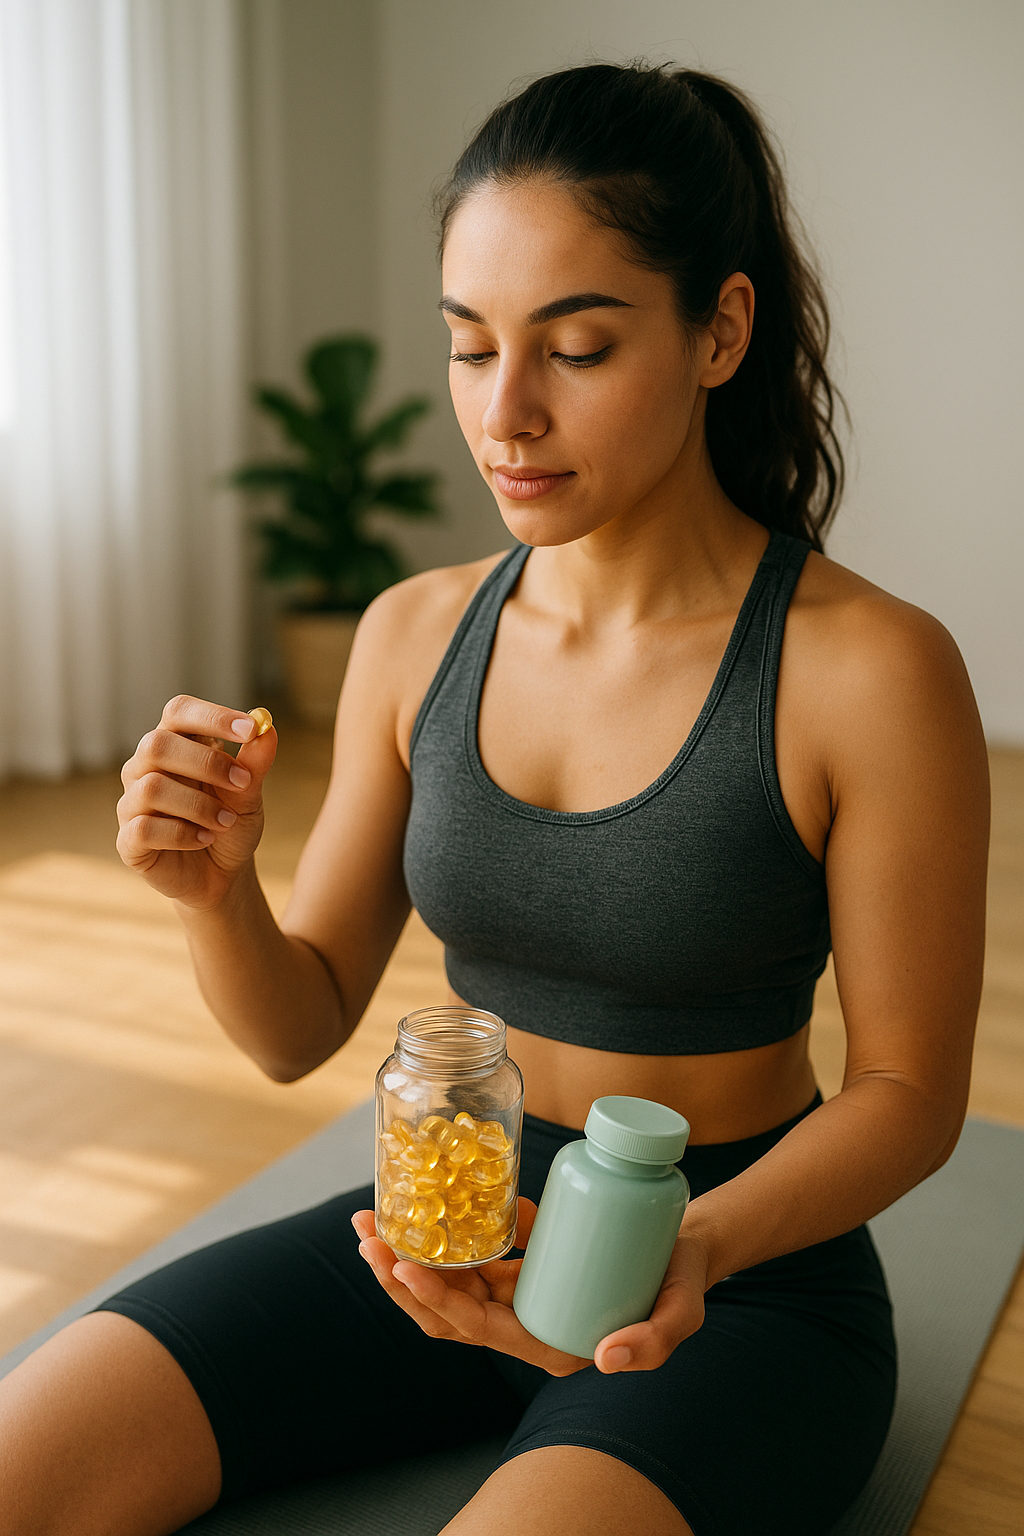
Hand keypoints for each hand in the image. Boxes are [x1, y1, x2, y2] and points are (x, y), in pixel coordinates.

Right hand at [116, 695, 277, 907]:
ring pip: (152, 788)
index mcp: (176, 744)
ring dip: (199, 805)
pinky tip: (205, 839)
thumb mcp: (249, 793)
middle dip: (206, 763)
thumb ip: (254, 762)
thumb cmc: (230, 823)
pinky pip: (144, 828)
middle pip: (158, 744)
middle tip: (243, 783)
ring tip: (227, 820)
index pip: (179, 711)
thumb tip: (268, 728)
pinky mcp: (129, 840)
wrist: (223, 874)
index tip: (250, 729)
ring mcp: (132, 803)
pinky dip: (182, 834)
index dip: (211, 716)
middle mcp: (145, 767)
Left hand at [350, 1203, 708, 1374]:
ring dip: (409, 1253)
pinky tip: (422, 1199)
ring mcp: (517, 1293)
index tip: (407, 1268)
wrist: (684, 1248)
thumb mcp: (679, 1313)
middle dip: (402, 1277)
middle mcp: (523, 1323)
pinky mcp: (520, 1262)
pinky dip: (447, 1229)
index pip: (478, 1329)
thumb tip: (607, 1358)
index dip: (438, 1302)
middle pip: (448, 1310)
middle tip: (369, 1238)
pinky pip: (473, 1250)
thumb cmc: (681, 1283)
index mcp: (547, 1343)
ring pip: (450, 1279)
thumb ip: (654, 1341)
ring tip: (372, 1220)